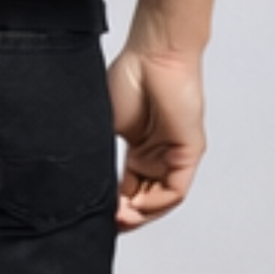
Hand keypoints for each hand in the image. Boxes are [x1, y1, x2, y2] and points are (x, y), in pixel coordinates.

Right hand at [107, 45, 205, 232]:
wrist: (153, 53)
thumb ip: (102, 153)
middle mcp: (158, 154)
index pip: (129, 187)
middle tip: (106, 220)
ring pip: (159, 199)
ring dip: (140, 213)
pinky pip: (175, 190)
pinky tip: (135, 206)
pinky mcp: (189, 153)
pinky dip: (155, 203)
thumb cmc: (129, 75)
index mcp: (139, 147)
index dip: (113, 204)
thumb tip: (85, 180)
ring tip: (118, 217)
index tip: (96, 213)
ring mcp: (175, 155)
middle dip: (126, 214)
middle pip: (145, 198)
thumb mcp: (107, 123)